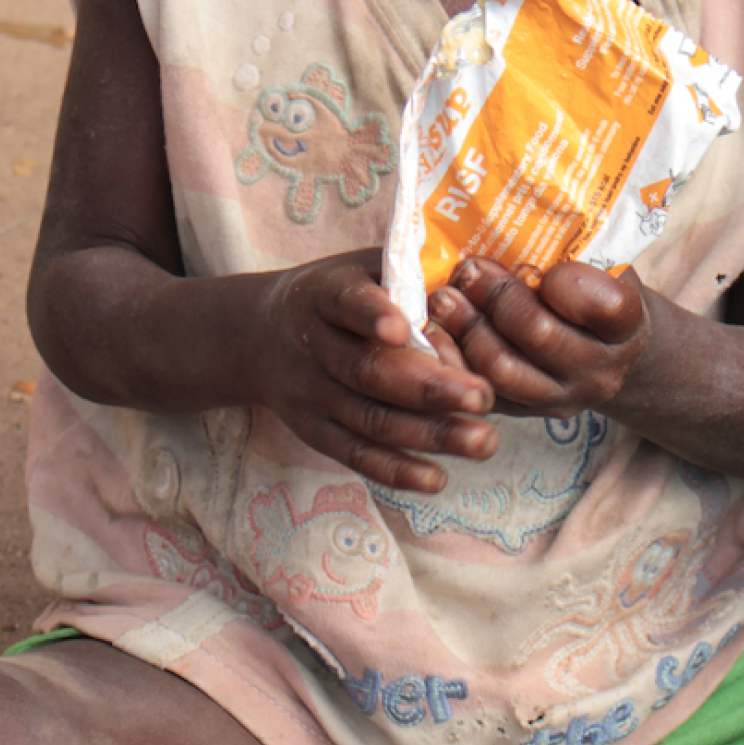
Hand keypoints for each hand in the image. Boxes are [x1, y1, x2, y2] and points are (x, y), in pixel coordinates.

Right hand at [256, 250, 496, 492]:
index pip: (346, 303)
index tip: (402, 329)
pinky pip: (355, 454)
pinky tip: (438, 477)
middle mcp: (313, 345)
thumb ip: (404, 272)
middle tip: (483, 396)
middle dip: (428, 388)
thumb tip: (469, 283)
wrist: (259, 335)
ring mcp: (311, 394)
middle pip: (367, 371)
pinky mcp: (314, 431)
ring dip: (428, 434)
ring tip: (483, 441)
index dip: (371, 315)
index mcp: (325, 293)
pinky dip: (395, 470)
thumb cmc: (337, 294)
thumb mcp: (360, 267)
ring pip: (369, 419)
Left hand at [427, 257, 649, 416]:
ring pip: (501, 368)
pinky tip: (435, 330)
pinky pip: (477, 389)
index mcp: (627, 326)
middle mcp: (599, 370)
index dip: (569, 282)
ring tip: (444, 297)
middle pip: (539, 334)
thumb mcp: (604, 264)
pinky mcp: (521, 413)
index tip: (547, 266)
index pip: (605, 305)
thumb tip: (515, 189)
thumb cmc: (597, 289)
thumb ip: (575, 244)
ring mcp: (560, 398)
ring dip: (465, 327)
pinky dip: (450, 359)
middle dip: (495, 296)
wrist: (609, 351)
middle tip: (467, 269)